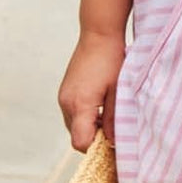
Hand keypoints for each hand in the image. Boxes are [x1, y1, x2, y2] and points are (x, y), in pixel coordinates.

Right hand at [58, 30, 125, 151]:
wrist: (98, 34)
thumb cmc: (111, 59)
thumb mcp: (118, 91)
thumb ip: (113, 119)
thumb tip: (112, 142)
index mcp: (80, 105)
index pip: (81, 142)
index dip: (97, 148)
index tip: (112, 144)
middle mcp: (66, 103)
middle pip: (77, 136)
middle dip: (94, 138)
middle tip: (114, 129)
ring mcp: (63, 97)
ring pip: (74, 125)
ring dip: (90, 126)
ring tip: (108, 113)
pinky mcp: (65, 92)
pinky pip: (73, 113)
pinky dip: (85, 116)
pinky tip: (100, 103)